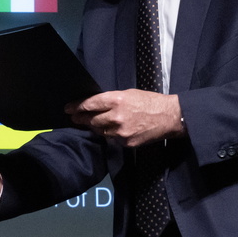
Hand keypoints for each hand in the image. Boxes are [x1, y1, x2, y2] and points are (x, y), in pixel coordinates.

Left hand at [67, 89, 183, 146]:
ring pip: (100, 131)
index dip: (76, 107)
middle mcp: (116, 116)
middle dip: (81, 119)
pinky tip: (111, 130)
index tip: (68, 109)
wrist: (169, 117)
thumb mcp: (129, 94)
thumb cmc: (149, 101)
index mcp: (116, 100)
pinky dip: (109, 135)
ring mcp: (121, 131)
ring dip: (95, 127)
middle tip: (75, 118)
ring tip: (91, 124)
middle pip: (91, 120)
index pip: (90, 104)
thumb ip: (111, 100)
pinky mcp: (126, 142)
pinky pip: (112, 139)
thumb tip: (95, 105)